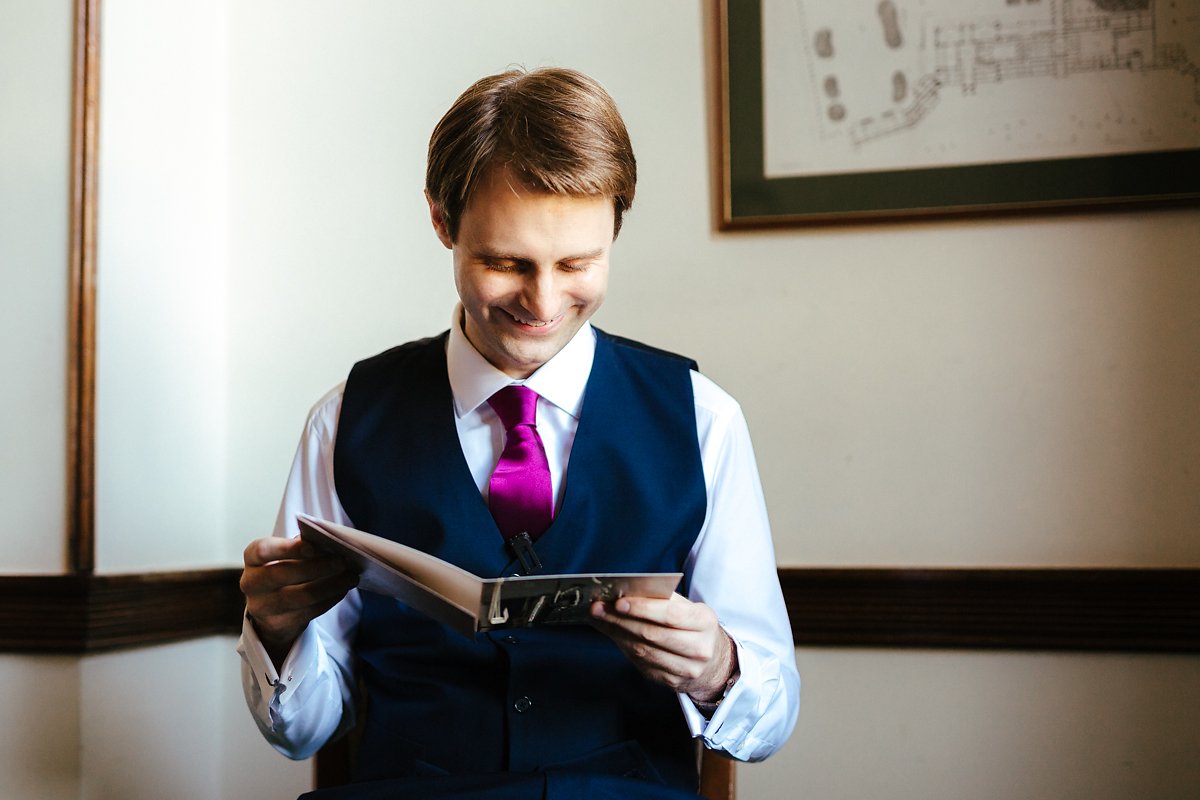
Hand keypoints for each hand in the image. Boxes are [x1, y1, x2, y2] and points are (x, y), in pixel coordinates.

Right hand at [240, 536, 357, 667]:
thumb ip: (302, 547)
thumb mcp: (285, 555)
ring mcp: (263, 607)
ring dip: (331, 586)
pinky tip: (343, 589)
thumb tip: (330, 544)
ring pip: (300, 596)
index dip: (287, 548)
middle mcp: (252, 583)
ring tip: (351, 577)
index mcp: (252, 558)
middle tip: (343, 561)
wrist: (270, 608)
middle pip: (282, 574)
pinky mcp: (278, 624)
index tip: (313, 546)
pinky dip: (330, 599)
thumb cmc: (282, 569)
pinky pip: (309, 611)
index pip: (262, 550)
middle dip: (317, 567)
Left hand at [590, 593, 737, 702]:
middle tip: (598, 608)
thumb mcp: (688, 608)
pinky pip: (641, 664)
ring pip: (644, 651)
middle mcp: (699, 649)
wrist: (713, 662)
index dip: (643, 608)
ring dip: (617, 633)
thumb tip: (625, 592)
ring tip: (600, 618)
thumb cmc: (694, 627)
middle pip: (653, 634)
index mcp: (705, 623)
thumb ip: (661, 599)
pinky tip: (613, 634)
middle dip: (621, 620)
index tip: (618, 601)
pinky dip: (623, 647)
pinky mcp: (671, 682)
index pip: (670, 615)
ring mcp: (686, 669)